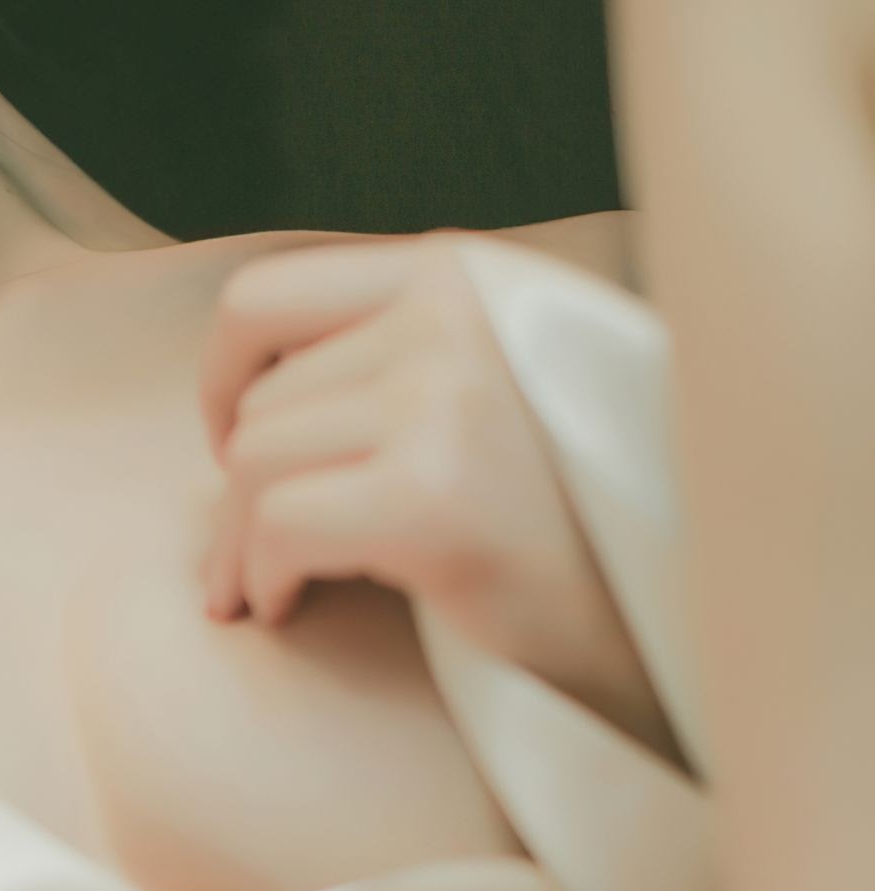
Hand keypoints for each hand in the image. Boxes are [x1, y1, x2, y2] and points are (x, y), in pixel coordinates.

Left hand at [197, 234, 675, 753]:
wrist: (667, 613)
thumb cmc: (566, 518)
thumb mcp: (491, 385)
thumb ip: (394, 351)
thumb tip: (241, 383)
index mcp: (462, 276)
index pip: (266, 297)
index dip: (223, 382)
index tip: (234, 451)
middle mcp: (455, 313)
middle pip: (259, 400)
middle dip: (238, 495)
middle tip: (255, 562)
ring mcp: (447, 397)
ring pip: (256, 463)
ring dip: (241, 547)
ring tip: (270, 591)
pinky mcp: (435, 494)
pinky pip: (278, 525)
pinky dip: (262, 578)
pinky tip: (286, 607)